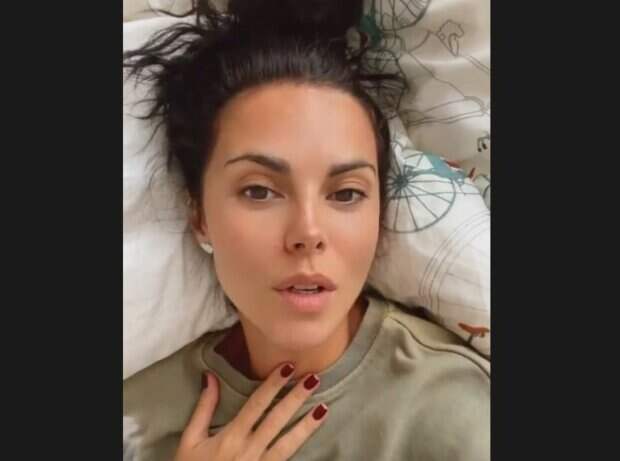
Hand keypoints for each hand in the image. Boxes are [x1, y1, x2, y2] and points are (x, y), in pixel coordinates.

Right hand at [174, 363, 327, 460]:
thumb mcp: (190, 439)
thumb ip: (204, 407)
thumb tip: (210, 376)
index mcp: (230, 437)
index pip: (257, 404)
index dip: (273, 384)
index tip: (287, 366)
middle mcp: (248, 451)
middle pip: (277, 420)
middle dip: (296, 398)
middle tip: (314, 378)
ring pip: (288, 444)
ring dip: (306, 426)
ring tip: (323, 409)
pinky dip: (300, 451)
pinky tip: (314, 441)